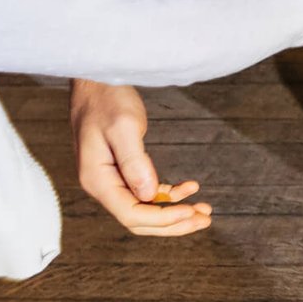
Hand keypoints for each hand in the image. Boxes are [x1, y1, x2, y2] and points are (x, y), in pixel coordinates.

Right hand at [70, 78, 211, 235]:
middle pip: (139, 219)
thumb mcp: (123, 126)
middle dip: (174, 223)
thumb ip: (135, 162)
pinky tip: (190, 188)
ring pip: (145, 208)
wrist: (97, 78)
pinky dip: (169, 194)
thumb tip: (149, 194)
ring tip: (203, 210)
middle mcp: (102, 185)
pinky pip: (146, 192)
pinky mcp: (122, 170)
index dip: (163, 219)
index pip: (132, 214)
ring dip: (175, 211)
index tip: (191, 211)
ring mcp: (112, 179)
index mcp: (98, 179)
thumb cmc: (106, 97)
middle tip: (205, 219)